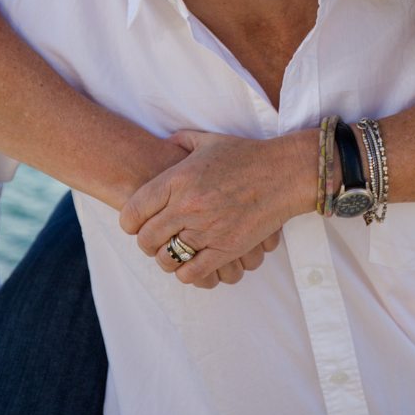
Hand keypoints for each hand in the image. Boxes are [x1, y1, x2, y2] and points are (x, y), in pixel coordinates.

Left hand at [119, 128, 313, 284]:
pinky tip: (193, 262)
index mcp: (178, 179)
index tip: (135, 224)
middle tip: (155, 240)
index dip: (129, 222)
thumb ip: (180, 141)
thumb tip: (164, 144)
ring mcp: (207, 229)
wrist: (284, 173)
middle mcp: (188, 206)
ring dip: (165, 258)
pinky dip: (187, 273)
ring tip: (174, 252)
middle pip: (147, 239)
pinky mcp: (227, 248)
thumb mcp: (208, 141)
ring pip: (167, 259)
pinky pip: (193, 273)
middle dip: (146, 242)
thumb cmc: (246, 155)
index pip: (133, 211)